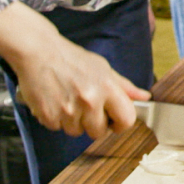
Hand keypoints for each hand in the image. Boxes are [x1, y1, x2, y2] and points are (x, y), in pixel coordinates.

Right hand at [12, 33, 150, 139]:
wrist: (39, 51)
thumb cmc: (71, 58)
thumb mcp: (102, 68)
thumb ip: (124, 86)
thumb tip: (145, 97)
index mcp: (107, 88)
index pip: (126, 120)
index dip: (120, 123)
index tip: (114, 121)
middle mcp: (89, 100)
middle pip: (99, 132)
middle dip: (93, 123)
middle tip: (85, 106)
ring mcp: (68, 110)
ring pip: (76, 132)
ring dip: (73, 121)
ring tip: (67, 99)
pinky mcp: (48, 116)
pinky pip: (57, 128)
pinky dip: (56, 118)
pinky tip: (55, 101)